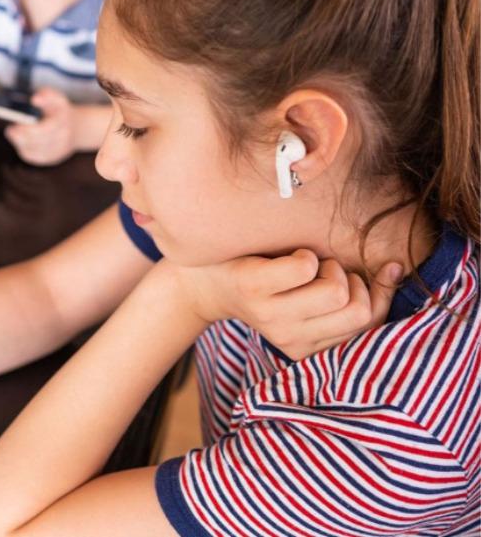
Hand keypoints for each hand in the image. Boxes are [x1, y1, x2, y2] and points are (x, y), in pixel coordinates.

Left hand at [4, 88, 85, 165]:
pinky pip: (33, 157)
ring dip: (20, 143)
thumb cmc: (61, 112)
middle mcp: (61, 139)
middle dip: (20, 137)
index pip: (42, 130)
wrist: (76, 129)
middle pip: (36, 142)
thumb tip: (34, 100)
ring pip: (33, 152)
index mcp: (62, 123)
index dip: (26, 130)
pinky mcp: (50, 159)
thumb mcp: (56, 98)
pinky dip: (23, 150)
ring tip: (14, 134)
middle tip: (10, 130)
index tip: (13, 126)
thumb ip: (46, 94)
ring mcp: (57, 152)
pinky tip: (20, 142)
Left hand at [167, 251, 402, 358]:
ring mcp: (271, 317)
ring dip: (327, 266)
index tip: (370, 272)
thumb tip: (397, 269)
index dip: (379, 293)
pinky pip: (306, 267)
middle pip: (359, 309)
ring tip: (303, 267)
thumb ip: (356, 289)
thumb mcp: (312, 294)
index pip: (370, 323)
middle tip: (320, 272)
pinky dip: (303, 254)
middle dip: (349, 280)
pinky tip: (284, 260)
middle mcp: (291, 339)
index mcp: (308, 347)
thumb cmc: (268, 281)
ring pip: (337, 290)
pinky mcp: (254, 290)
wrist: (204, 276)